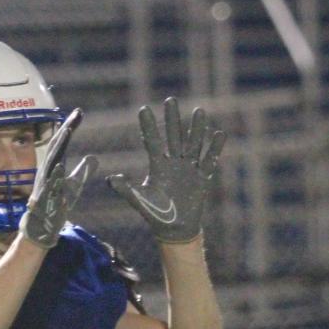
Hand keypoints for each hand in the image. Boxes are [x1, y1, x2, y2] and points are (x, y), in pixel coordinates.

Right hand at [19, 108, 97, 248]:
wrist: (41, 227)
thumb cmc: (55, 205)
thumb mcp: (74, 185)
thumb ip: (83, 171)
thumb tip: (94, 157)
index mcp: (53, 165)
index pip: (62, 142)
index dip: (69, 127)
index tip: (79, 113)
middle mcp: (46, 171)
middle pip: (55, 146)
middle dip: (65, 130)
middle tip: (75, 115)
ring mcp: (44, 184)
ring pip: (51, 161)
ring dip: (58, 147)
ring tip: (68, 131)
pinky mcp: (43, 199)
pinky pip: (48, 186)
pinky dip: (53, 176)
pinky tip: (60, 166)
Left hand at [107, 97, 225, 243]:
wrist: (175, 229)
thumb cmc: (155, 214)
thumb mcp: (139, 200)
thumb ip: (126, 189)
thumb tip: (110, 179)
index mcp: (158, 165)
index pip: (152, 142)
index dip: (148, 127)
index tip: (143, 109)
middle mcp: (174, 162)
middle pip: (173, 137)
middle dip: (172, 120)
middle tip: (171, 100)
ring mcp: (189, 168)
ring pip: (193, 144)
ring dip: (196, 129)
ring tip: (199, 111)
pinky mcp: (202, 177)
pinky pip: (209, 161)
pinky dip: (214, 149)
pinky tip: (218, 135)